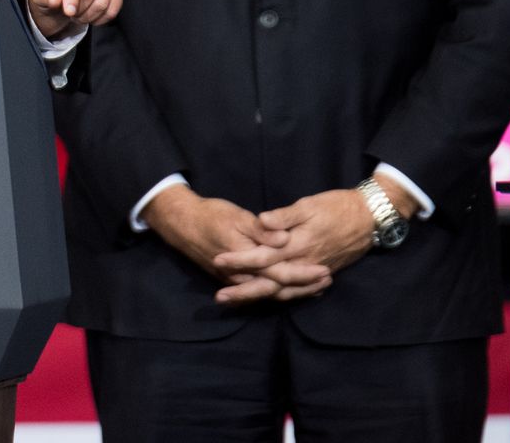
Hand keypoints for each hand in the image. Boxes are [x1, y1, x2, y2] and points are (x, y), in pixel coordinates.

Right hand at [143, 186, 325, 301]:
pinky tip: (290, 289)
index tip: (325, 270)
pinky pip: (259, 291)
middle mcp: (242, 276)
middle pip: (278, 289)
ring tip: (316, 288)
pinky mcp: (233, 278)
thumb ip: (261, 230)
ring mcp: (237, 280)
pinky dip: (278, 291)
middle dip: (304, 287)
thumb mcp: (237, 218)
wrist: (182, 224)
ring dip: (294, 291)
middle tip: (327, 281)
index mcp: (246, 260)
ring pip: (269, 293)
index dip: (304, 274)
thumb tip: (284, 239)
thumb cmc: (211, 216)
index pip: (281, 273)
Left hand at [213, 188, 376, 304]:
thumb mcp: (309, 205)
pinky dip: (281, 296)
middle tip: (220, 297)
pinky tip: (267, 298)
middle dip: (244, 291)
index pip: (263, 257)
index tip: (218, 261)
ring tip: (236, 300)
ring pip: (283, 291)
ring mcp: (312, 271)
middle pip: (270, 283)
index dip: (240, 260)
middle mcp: (303, 263)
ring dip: (259, 296)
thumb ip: (284, 216)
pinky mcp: (319, 273)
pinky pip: (297, 291)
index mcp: (297, 245)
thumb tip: (261, 221)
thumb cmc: (337, 207)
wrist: (369, 219)